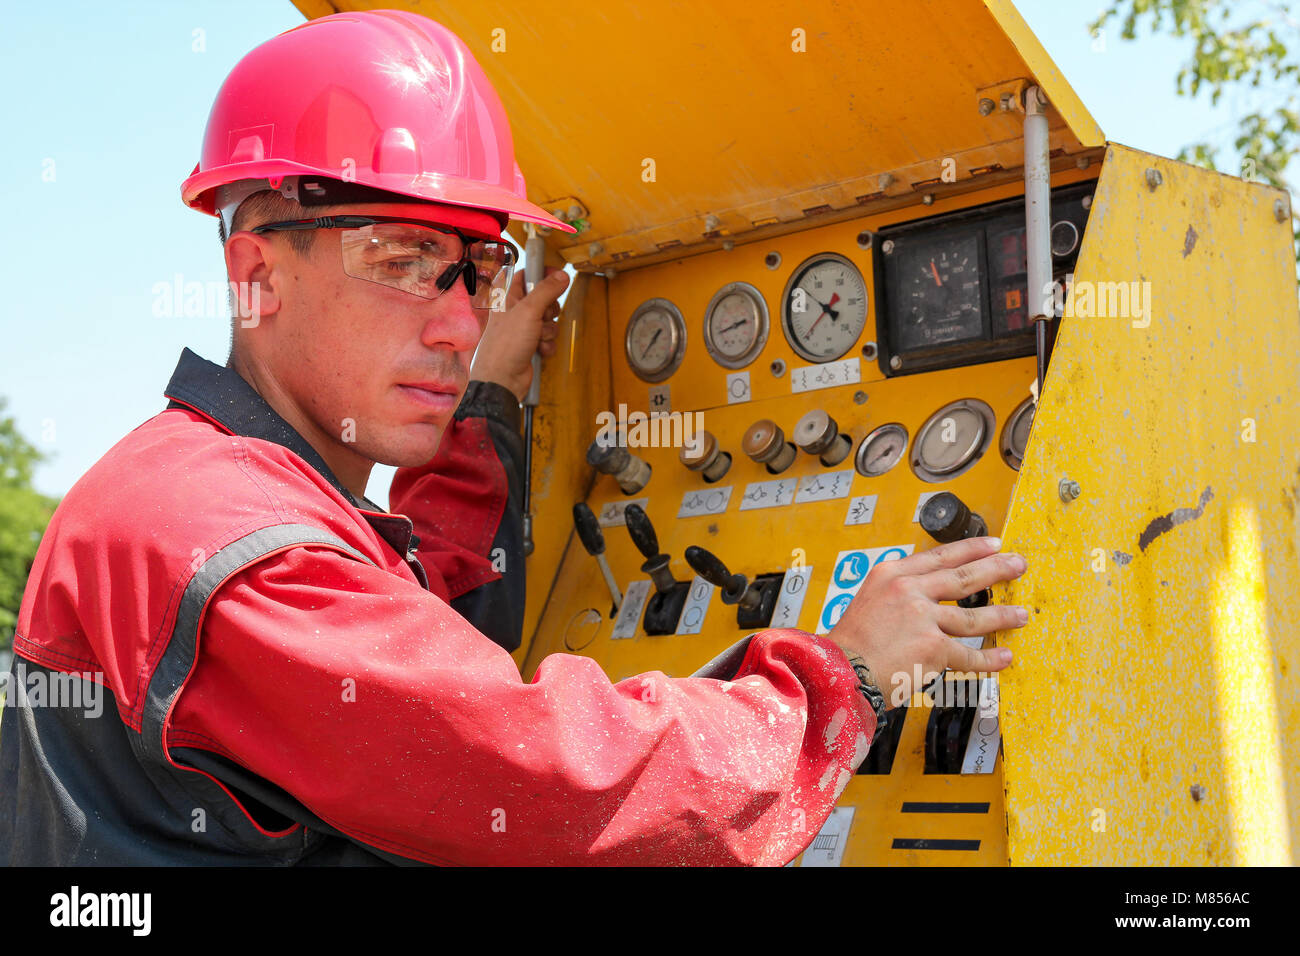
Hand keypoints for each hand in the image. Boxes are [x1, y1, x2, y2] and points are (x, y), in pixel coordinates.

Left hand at [469, 266, 569, 400]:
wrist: (503, 379)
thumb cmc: (505, 345)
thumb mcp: (529, 311)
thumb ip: (547, 290)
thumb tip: (562, 275)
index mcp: (507, 297)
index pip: (526, 275)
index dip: (542, 273)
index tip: (557, 275)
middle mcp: (514, 311)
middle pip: (543, 299)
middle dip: (549, 310)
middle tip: (542, 316)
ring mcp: (523, 329)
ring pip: (548, 320)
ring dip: (548, 330)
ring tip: (536, 338)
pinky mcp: (530, 344)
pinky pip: (548, 338)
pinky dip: (547, 345)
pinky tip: (537, 351)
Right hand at [827, 537, 1027, 708]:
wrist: (839, 671)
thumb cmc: (850, 644)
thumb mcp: (868, 599)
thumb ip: (898, 592)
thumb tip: (927, 594)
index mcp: (891, 574)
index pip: (940, 555)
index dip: (970, 549)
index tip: (992, 544)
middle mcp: (908, 590)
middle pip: (963, 576)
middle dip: (996, 569)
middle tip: (1018, 564)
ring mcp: (922, 618)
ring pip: (973, 617)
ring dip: (1002, 616)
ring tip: (1020, 615)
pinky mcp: (933, 648)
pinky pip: (968, 654)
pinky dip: (989, 659)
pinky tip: (1004, 656)